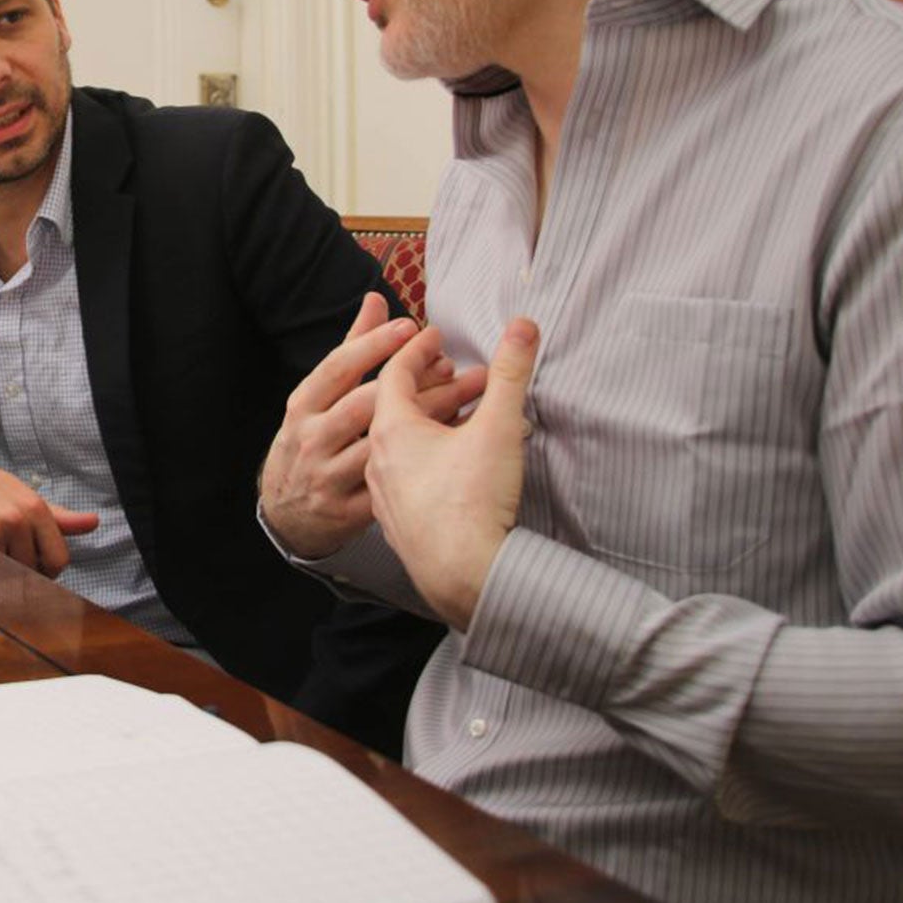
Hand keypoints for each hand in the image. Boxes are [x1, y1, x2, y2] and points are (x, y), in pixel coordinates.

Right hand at [0, 425, 96, 575]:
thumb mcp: (18, 493)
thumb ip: (56, 516)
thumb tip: (94, 523)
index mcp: (34, 507)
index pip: (58, 560)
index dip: (46, 571)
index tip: (31, 568)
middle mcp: (16, 518)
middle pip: (30, 572)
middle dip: (14, 570)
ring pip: (4, 576)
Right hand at [260, 293, 485, 558]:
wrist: (286, 515)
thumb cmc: (312, 442)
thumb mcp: (317, 397)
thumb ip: (351, 349)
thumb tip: (375, 300)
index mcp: (303, 406)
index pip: (337, 368)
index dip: (372, 345)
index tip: (411, 328)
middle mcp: (312, 439)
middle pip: (365, 404)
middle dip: (413, 382)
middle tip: (455, 365)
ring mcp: (328, 477)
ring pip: (384, 444)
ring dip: (431, 419)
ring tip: (470, 399)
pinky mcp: (349, 512)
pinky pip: (396, 484)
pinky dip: (430, 463)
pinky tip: (462, 445)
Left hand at [365, 318, 537, 630]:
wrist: (465, 577)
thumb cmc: (475, 500)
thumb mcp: (497, 428)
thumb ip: (511, 373)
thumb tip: (523, 325)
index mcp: (392, 430)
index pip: (396, 372)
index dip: (418, 349)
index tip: (435, 335)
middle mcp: (379, 459)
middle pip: (397, 407)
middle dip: (429, 384)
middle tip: (456, 371)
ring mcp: (385, 493)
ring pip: (402, 444)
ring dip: (430, 423)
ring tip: (465, 415)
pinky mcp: (399, 522)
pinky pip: (407, 476)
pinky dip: (428, 457)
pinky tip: (455, 463)